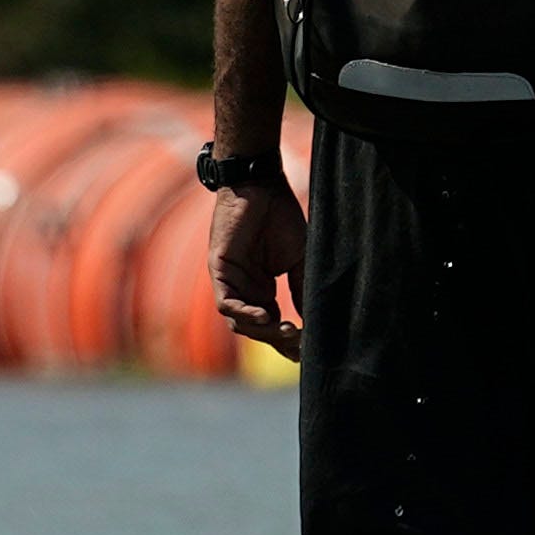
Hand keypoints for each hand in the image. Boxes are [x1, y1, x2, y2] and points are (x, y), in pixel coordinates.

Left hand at [209, 171, 304, 354]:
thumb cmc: (280, 217)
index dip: (288, 341)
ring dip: (263, 332)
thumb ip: (302, 289)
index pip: (273, 326)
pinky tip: (266, 317)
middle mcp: (245, 290)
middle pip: (258, 330)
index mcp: (263, 289)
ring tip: (288, 330)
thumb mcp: (300, 259)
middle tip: (301, 341)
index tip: (308, 348)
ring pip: (240, 323)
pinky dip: (244, 314)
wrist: (261, 186)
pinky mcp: (219, 271)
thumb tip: (314, 321)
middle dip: (279, 340)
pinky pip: (227, 303)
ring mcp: (230, 282)